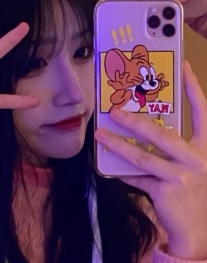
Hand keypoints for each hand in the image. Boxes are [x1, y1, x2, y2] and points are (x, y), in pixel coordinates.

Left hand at [95, 61, 206, 259]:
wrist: (196, 231)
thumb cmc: (189, 190)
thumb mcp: (186, 164)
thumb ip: (169, 146)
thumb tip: (137, 126)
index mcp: (205, 147)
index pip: (201, 112)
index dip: (193, 88)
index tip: (183, 66)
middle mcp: (198, 159)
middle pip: (162, 134)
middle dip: (136, 121)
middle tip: (115, 110)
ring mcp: (184, 176)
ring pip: (143, 155)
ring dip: (118, 144)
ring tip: (100, 134)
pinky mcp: (167, 191)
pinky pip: (137, 177)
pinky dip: (121, 173)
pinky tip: (108, 168)